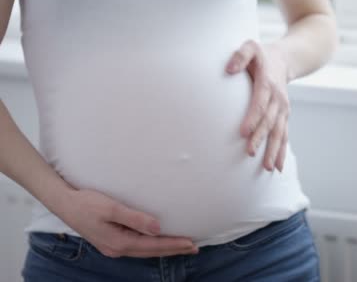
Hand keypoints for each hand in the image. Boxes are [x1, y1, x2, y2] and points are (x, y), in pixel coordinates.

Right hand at [57, 188, 197, 257]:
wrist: (64, 203)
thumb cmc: (87, 202)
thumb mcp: (112, 208)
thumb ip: (136, 218)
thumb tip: (158, 228)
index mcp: (119, 242)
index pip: (153, 245)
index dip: (174, 244)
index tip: (191, 243)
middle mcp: (117, 248)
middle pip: (151, 251)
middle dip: (173, 249)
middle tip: (194, 248)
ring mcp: (113, 247)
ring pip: (145, 251)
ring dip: (164, 249)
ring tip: (182, 246)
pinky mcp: (111, 241)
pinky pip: (138, 247)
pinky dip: (152, 246)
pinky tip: (159, 242)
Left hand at [225, 39, 290, 171]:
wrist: (285, 59)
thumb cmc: (262, 55)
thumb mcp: (251, 47)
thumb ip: (240, 55)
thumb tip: (228, 69)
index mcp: (268, 83)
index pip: (260, 103)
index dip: (253, 118)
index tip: (243, 132)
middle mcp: (278, 98)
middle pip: (269, 121)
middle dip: (261, 138)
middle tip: (249, 152)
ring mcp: (283, 109)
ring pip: (280, 132)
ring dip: (274, 150)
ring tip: (268, 168)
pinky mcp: (284, 116)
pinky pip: (284, 135)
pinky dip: (282, 151)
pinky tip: (278, 167)